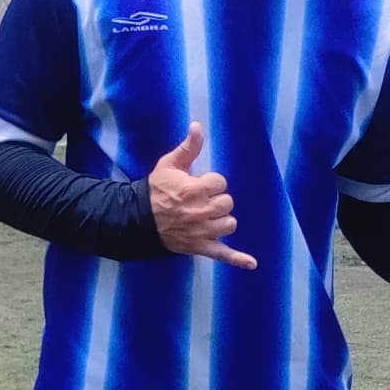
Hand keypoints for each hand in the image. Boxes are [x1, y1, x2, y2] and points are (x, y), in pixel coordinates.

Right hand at [149, 124, 255, 268]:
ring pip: (229, 224)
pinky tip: (251, 264)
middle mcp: (200, 211)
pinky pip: (223, 254)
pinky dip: (237, 259)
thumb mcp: (169, 164)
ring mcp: (202, 232)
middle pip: (227, 203)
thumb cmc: (155, 190)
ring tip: (207, 217)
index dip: (211, 182)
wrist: (138, 219)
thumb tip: (197, 126)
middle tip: (200, 201)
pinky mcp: (200, 247)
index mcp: (193, 190)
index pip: (220, 182)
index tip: (198, 185)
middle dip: (217, 200)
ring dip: (222, 220)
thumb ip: (188, 147)